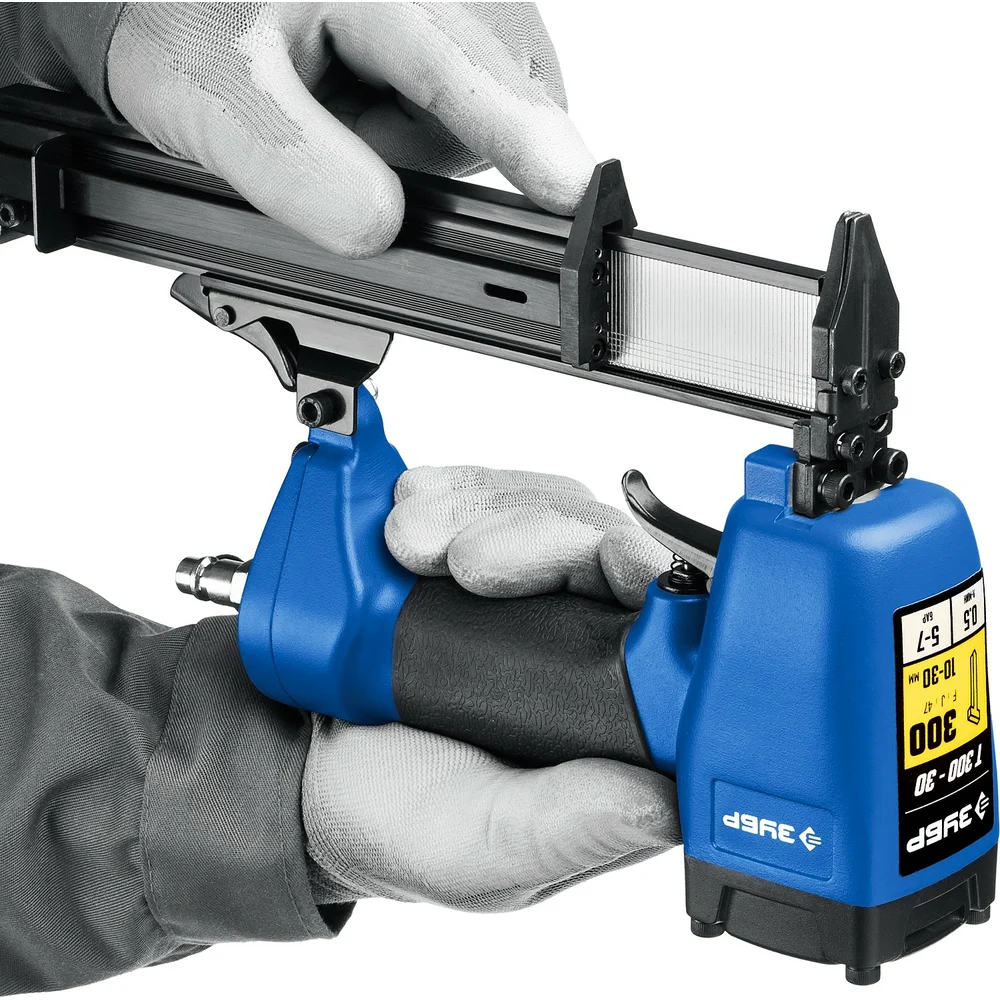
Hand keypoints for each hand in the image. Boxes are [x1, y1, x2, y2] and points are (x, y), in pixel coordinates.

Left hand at [106, 3, 595, 257]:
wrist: (168, 16)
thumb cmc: (183, 28)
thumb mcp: (212, 95)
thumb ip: (291, 163)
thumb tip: (381, 225)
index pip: (470, 66)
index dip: (527, 137)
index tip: (576, 193)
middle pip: (492, 102)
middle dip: (426, 152)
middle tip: (339, 142)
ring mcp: (442, 16)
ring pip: (472, 117)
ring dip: (409, 146)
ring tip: (333, 122)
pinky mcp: (438, 41)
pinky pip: (452, 111)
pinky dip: (403, 135)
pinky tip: (350, 116)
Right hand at [303, 466, 678, 911]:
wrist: (301, 763)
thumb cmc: (397, 819)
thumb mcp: (480, 853)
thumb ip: (566, 830)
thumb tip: (665, 802)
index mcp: (614, 731)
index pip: (678, 634)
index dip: (651, 583)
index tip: (597, 562)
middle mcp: (590, 654)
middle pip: (612, 548)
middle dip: (541, 538)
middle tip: (461, 564)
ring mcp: (540, 595)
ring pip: (556, 507)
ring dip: (483, 512)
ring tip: (409, 549)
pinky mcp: (487, 555)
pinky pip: (497, 494)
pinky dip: (453, 495)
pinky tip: (406, 525)